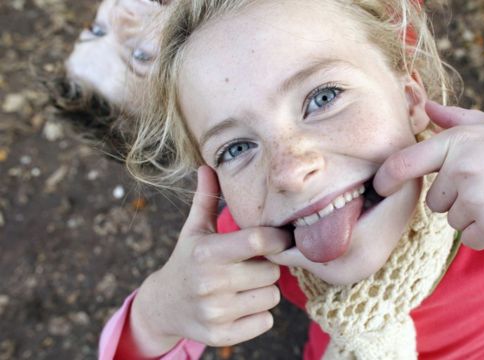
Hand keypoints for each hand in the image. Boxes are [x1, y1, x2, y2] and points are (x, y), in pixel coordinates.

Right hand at [127, 166, 291, 355]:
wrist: (163, 305)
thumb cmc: (188, 260)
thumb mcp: (194, 230)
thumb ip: (206, 199)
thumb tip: (208, 165)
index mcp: (207, 252)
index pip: (259, 241)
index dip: (278, 238)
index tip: (279, 238)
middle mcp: (210, 283)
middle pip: (272, 271)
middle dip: (266, 266)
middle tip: (251, 265)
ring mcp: (215, 312)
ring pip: (271, 297)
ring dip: (264, 290)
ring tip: (244, 284)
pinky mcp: (221, 336)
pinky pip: (265, 321)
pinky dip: (258, 314)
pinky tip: (240, 304)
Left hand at [374, 101, 483, 249]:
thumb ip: (454, 119)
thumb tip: (423, 106)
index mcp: (458, 142)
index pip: (404, 163)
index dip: (386, 178)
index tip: (379, 187)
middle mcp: (462, 170)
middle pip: (433, 200)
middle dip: (454, 197)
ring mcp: (476, 201)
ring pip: (452, 220)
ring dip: (472, 216)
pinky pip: (470, 238)